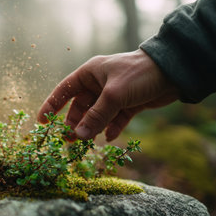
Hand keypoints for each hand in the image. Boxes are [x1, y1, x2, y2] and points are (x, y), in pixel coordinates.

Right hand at [38, 49, 178, 140]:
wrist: (173, 72)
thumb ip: (96, 117)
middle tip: (69, 140)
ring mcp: (112, 95)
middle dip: (74, 123)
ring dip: (92, 128)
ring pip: (96, 115)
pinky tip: (111, 137)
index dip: (51, 105)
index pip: (64, 90)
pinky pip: (114, 119)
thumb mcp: (114, 95)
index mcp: (89, 74)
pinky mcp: (127, 104)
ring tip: (87, 143)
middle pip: (79, 107)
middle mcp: (98, 84)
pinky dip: (111, 128)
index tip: (42, 122)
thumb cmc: (138, 74)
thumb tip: (79, 137)